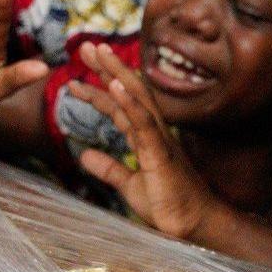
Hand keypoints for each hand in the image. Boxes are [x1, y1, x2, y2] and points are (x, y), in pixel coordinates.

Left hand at [72, 43, 217, 239]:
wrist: (192, 226)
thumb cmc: (169, 207)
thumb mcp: (130, 186)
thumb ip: (110, 169)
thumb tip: (85, 155)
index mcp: (147, 140)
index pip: (121, 108)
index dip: (100, 90)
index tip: (78, 77)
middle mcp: (154, 133)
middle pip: (129, 92)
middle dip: (108, 69)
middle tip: (87, 46)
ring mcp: (159, 140)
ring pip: (136, 98)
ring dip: (116, 73)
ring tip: (98, 52)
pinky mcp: (160, 153)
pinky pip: (143, 122)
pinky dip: (129, 102)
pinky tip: (115, 85)